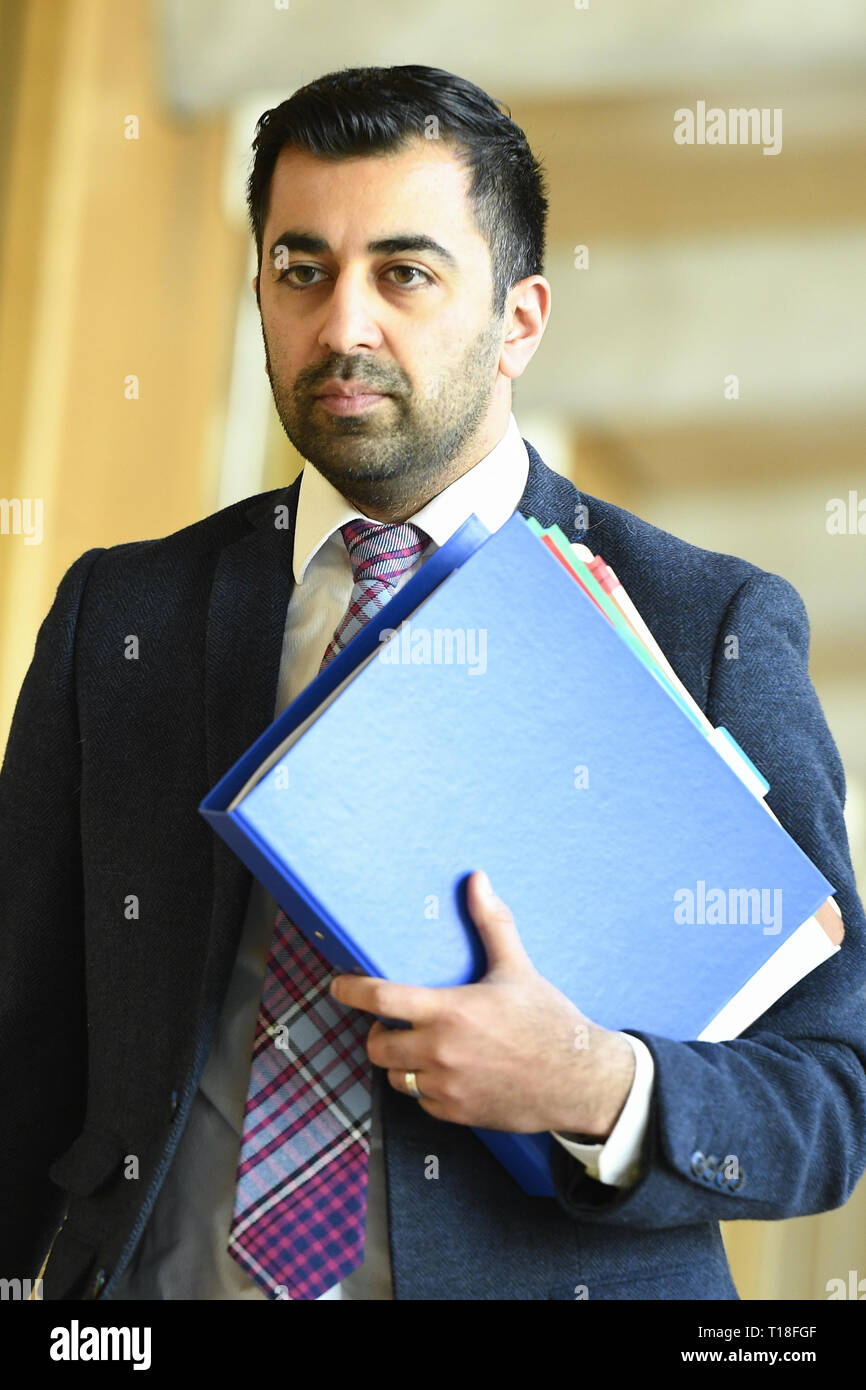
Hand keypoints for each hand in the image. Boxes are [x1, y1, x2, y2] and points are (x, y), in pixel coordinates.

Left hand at [329, 870, 634, 1134]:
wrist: (580, 1081)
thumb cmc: (548, 1021)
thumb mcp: (517, 968)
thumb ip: (491, 923)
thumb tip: (477, 879)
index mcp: (450, 1011)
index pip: (381, 999)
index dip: (350, 990)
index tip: (337, 984)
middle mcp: (441, 1051)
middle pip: (377, 1046)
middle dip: (379, 1033)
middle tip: (391, 1023)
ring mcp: (447, 1087)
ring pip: (396, 1077)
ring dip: (400, 1062)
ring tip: (419, 1048)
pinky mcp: (457, 1114)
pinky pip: (422, 1101)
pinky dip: (426, 1087)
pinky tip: (447, 1072)